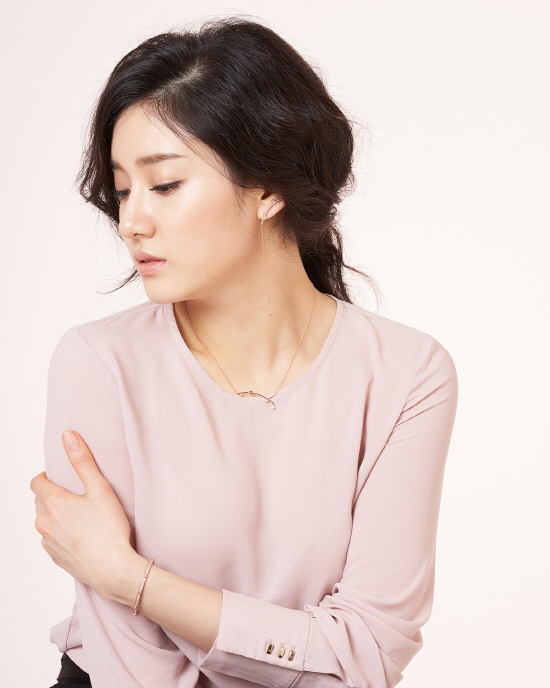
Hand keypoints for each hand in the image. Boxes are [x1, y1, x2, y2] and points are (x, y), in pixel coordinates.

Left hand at [30, 430, 134, 597]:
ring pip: (45, 521)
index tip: (61, 476)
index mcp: (53, 502)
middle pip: (40, 501)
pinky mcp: (56, 558)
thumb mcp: (100, 488)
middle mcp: (44, 523)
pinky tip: (82, 534)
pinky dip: (61, 533)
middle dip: (53, 494)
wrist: (113, 570)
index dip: (47, 476)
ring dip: (56, 515)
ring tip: (81, 515)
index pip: (36, 482)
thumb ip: (82, 461)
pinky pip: (52, 539)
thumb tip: (68, 436)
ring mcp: (48, 543)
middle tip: (76, 493)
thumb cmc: (109, 529)